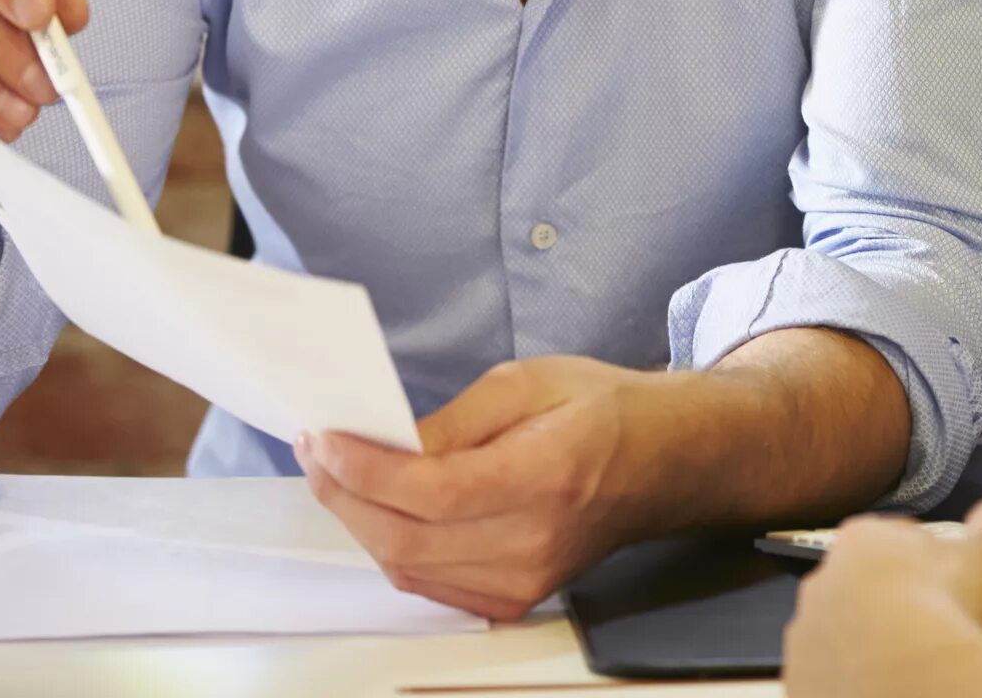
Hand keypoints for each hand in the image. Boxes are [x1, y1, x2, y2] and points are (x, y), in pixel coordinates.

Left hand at [300, 353, 667, 621]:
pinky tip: (382, 512)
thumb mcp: (530, 382)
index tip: (324, 439)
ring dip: (360, 524)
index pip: (432, 492)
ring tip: (338, 477)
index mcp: (546, 476)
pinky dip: (393, 549)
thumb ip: (454, 419)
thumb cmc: (604, 410)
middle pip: (406, 540)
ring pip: (407, 570)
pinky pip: (428, 586)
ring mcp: (525, 582)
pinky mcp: (515, 600)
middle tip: (316, 454)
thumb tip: (386, 445)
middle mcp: (534, 542)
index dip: (364, 470)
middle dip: (344, 496)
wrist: (664, 462)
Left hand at [783, 500, 981, 693]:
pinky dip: (854, 683)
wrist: (917, 685)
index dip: (923, 558)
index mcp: (860, 542)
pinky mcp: (801, 681)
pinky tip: (889, 688)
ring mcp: (804, 636)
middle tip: (930, 626)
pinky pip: (829, 678)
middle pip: (861, 586)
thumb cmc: (951, 611)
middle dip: (890, 601)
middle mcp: (821, 583)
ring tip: (911, 664)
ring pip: (841, 634)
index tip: (946, 580)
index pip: (891, 539)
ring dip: (868, 644)